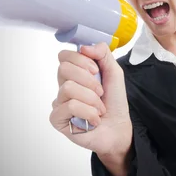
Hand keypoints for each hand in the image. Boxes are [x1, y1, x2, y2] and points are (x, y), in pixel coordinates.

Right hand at [49, 42, 132, 156]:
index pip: (64, 56)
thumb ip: (102, 54)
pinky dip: (88, 112)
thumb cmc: (114, 102)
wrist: (118, 128)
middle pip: (64, 69)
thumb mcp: (114, 72)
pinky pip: (70, 106)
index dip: (81, 60)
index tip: (96, 71)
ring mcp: (59, 102)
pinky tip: (93, 120)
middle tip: (100, 92)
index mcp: (75, 73)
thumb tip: (84, 47)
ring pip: (68, 88)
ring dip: (92, 99)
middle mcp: (64, 86)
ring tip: (99, 109)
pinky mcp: (57, 118)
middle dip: (89, 81)